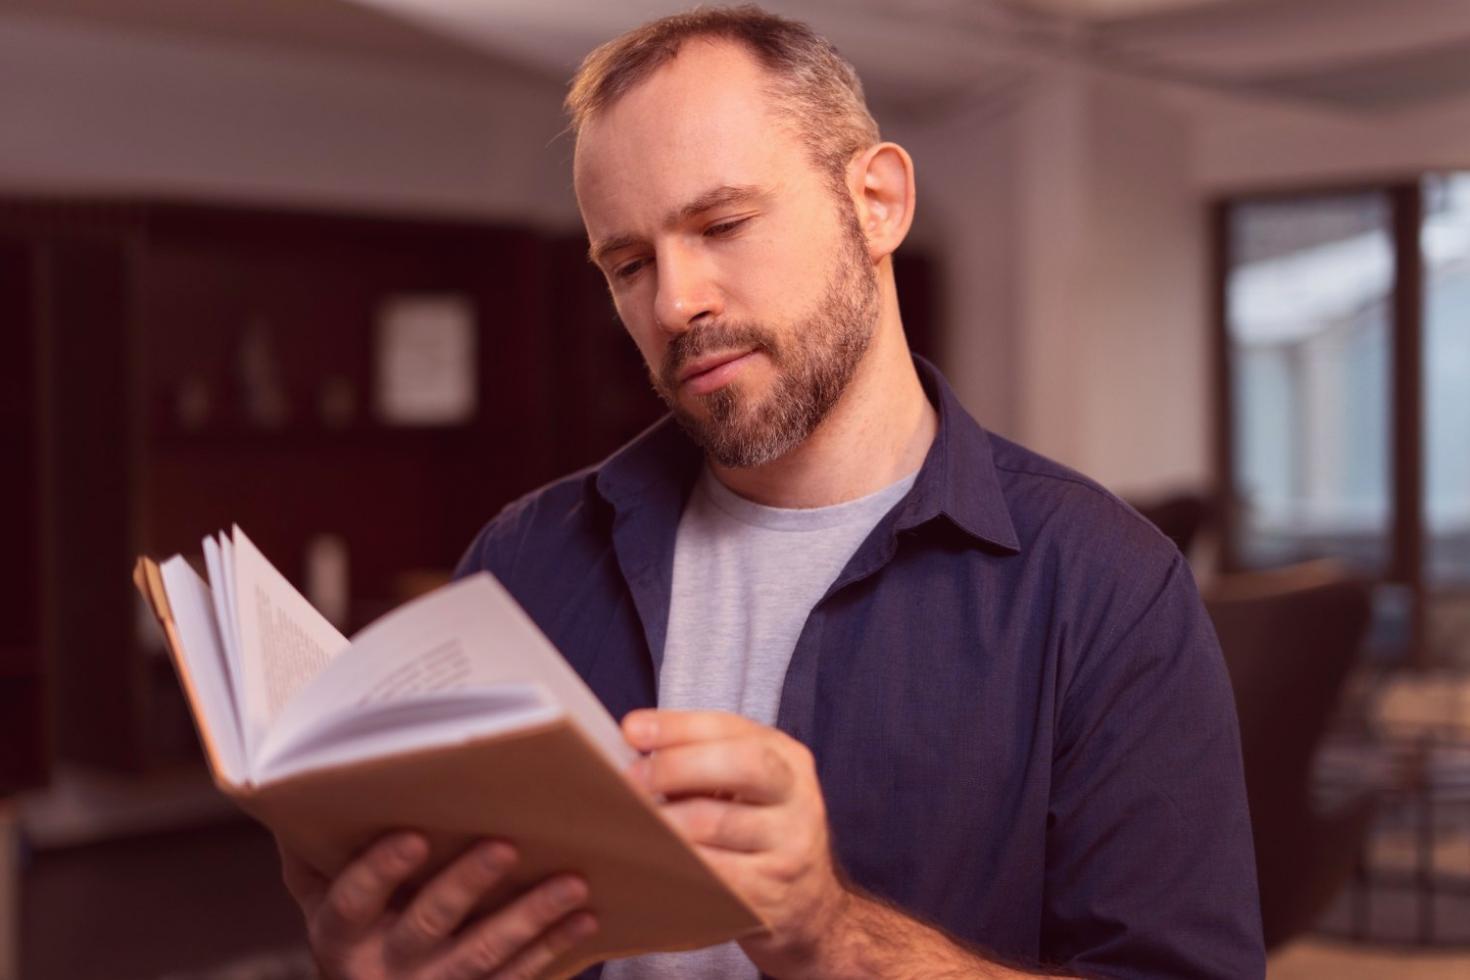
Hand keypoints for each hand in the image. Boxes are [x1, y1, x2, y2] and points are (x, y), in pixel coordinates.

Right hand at [277, 832, 597, 979]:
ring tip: (572, 883)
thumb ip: (312, 855)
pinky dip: (553, 947)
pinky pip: (514, 978)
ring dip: (530, 917)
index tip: (416, 836)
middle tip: (507, 845)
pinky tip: (583, 916)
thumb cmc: (353, 932)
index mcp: (339, 936)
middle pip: (426, 922)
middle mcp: (380, 966)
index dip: (381, 870)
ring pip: (482, 955)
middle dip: (468, 883)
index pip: (352, 901)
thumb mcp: (319, 902)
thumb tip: (294, 788)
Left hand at [622, 709, 849, 977]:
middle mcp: (797, 796)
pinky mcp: (773, 893)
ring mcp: (790, 846)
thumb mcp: (748, 785)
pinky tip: (655, 857)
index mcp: (786, 758)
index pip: (730, 728)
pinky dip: (679, 862)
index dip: (677, 727)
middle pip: (741, 765)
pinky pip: (715, 874)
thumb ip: (704, 759)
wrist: (809, 901)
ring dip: (667, 819)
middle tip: (632, 780)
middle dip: (677, 766)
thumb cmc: (759, 829)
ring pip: (719, 822)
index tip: (632, 730)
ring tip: (634, 820)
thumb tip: (635, 746)